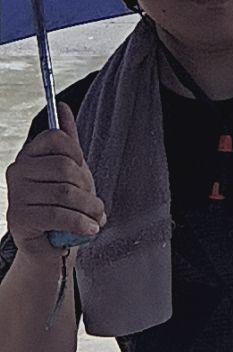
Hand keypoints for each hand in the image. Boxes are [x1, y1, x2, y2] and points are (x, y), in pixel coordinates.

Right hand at [5, 102, 106, 261]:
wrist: (49, 245)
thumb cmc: (62, 203)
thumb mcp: (69, 169)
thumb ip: (67, 140)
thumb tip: (62, 107)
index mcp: (29, 154)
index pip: (55, 137)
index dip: (76, 152)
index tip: (82, 167)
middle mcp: (17, 170)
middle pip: (64, 167)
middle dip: (87, 187)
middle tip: (95, 203)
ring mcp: (15, 194)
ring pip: (64, 193)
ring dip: (89, 208)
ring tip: (98, 217)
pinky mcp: (18, 218)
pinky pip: (57, 214)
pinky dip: (80, 223)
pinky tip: (91, 229)